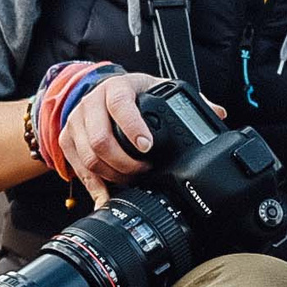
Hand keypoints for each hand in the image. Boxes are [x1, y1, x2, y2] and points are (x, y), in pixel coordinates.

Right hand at [54, 72, 225, 206]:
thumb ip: (186, 101)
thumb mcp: (157, 89)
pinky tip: (108, 197)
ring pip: (89, 158)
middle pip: (100, 140)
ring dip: (113, 175)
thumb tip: (219, 112)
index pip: (120, 106)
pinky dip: (95, 187)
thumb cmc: (134, 93)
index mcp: (116, 88)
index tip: (147, 146)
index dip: (133, 128)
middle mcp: (91, 104)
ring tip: (133, 180)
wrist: (102, 91)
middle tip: (144, 170)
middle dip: (124, 162)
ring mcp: (76, 123)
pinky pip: (78, 169)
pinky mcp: (68, 141)